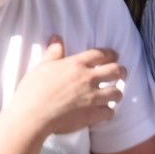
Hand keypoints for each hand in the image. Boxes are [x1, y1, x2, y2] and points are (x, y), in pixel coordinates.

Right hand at [11, 35, 125, 136]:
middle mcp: (88, 78)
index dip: (110, 54)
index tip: (114, 56)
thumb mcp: (42, 66)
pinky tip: (104, 112)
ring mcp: (92, 97)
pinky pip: (110, 112)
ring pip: (117, 93)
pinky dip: (108, 112)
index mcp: (76, 64)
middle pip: (115, 71)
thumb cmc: (33, 89)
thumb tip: (57, 38)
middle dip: (121, 71)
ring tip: (114, 94)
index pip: (100, 54)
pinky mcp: (93, 115)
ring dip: (116, 93)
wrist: (33, 115)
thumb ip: (53, 53)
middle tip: (121, 73)